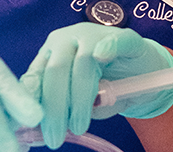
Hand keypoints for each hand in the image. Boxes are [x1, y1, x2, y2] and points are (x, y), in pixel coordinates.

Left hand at [20, 22, 172, 148]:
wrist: (142, 74)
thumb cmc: (105, 88)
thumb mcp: (78, 102)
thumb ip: (63, 109)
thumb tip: (42, 130)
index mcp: (51, 53)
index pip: (37, 76)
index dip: (31, 102)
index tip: (30, 127)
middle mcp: (68, 39)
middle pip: (56, 70)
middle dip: (54, 107)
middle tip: (55, 138)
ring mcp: (96, 34)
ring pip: (83, 63)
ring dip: (79, 98)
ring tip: (78, 126)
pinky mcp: (125, 37)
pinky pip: (115, 41)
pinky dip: (108, 47)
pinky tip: (102, 56)